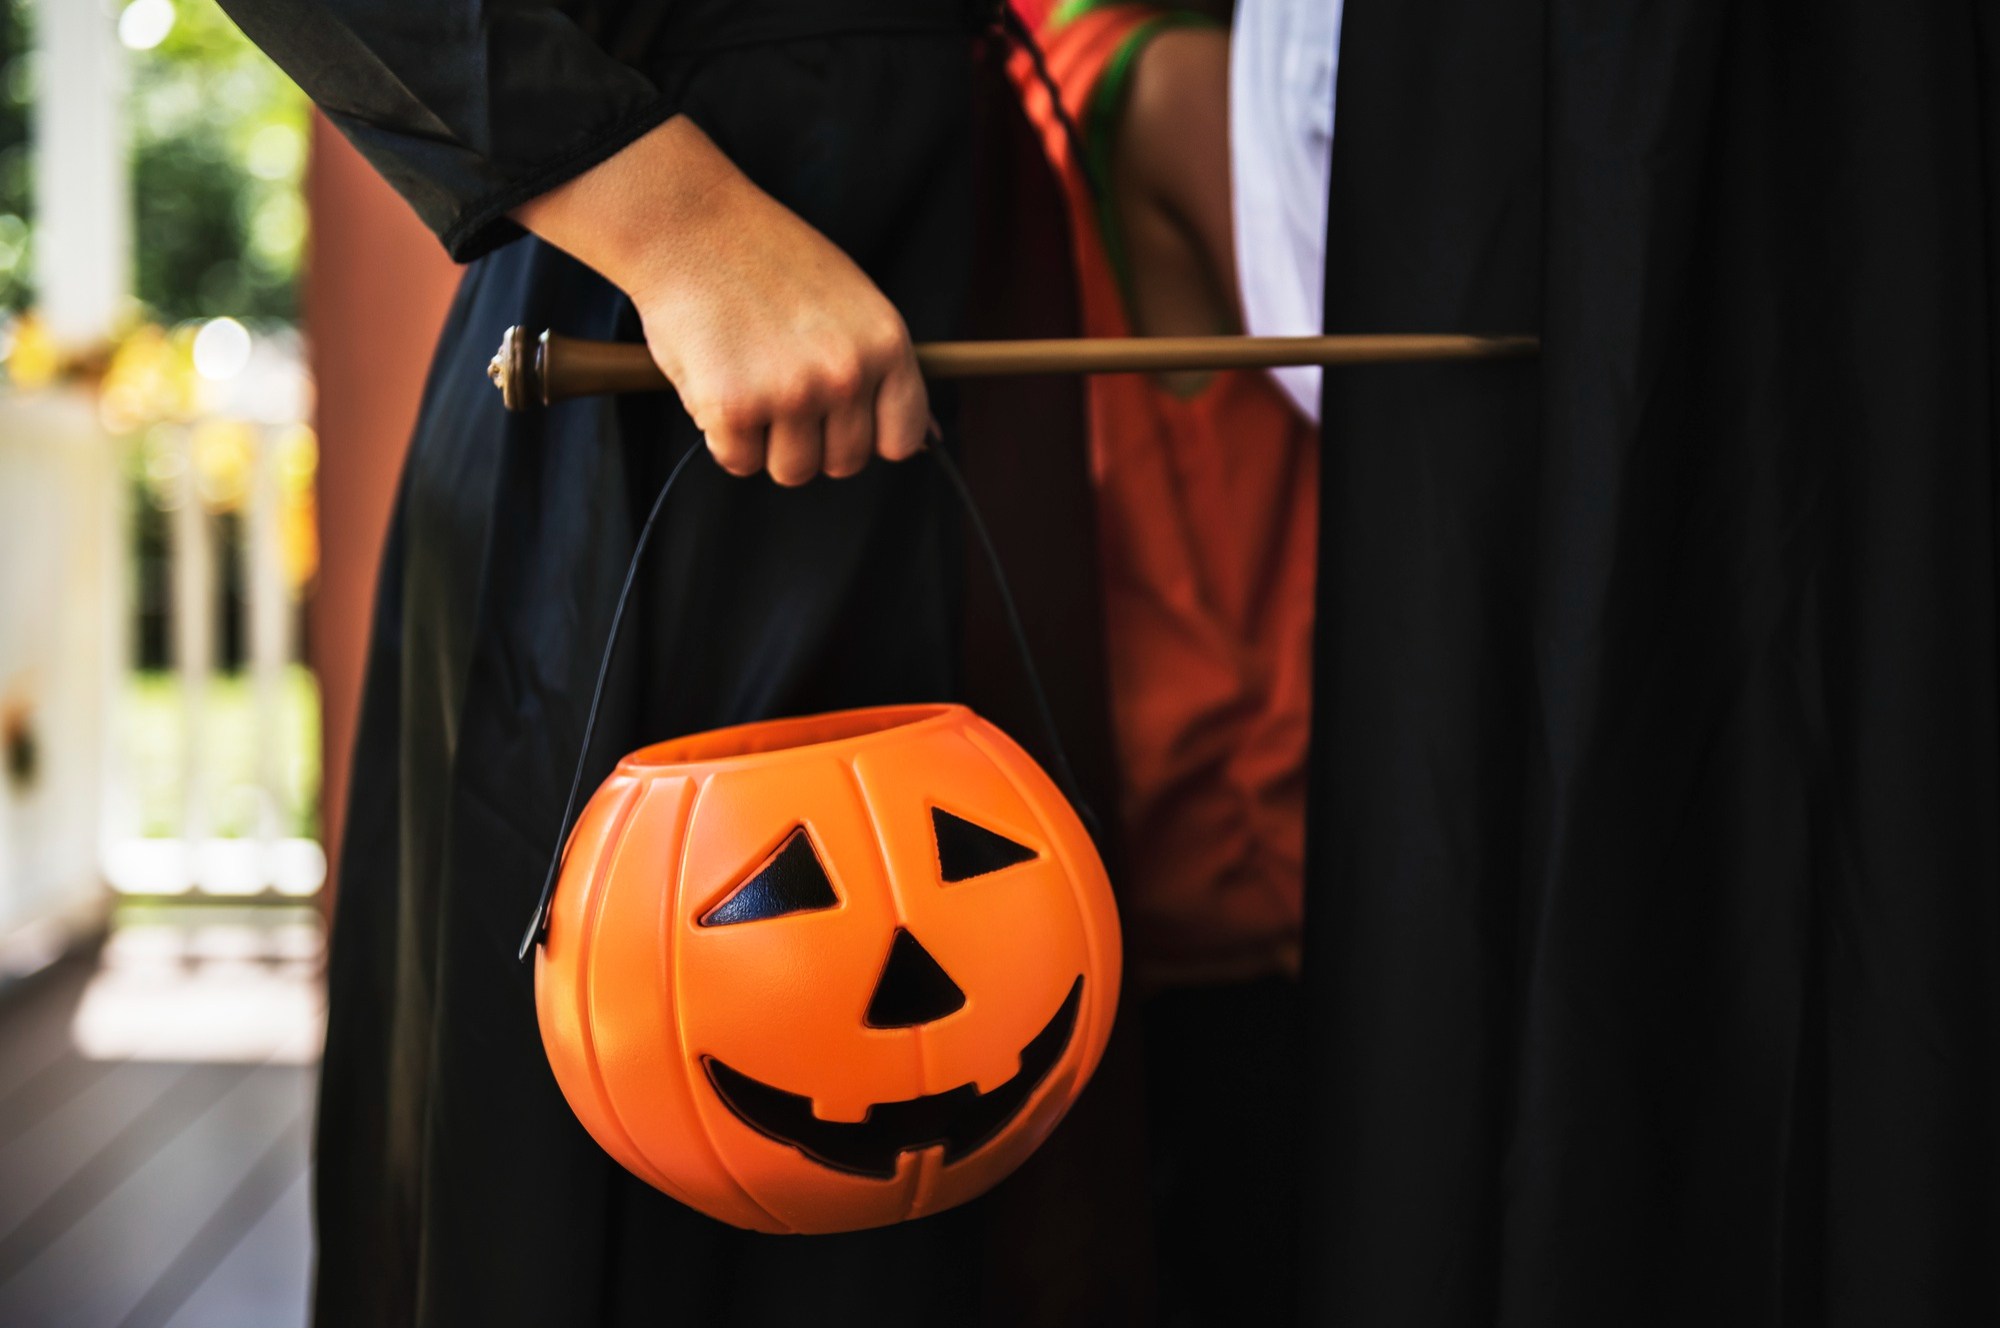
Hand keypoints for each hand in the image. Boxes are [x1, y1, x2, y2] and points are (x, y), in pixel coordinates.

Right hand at [513, 116, 928, 484]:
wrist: (688, 224)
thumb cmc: (767, 260)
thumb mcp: (853, 301)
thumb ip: (886, 371)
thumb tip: (932, 440)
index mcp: (885, 343)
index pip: (902, 439)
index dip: (867, 436)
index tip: (840, 418)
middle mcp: (846, 372)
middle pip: (843, 463)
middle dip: (811, 440)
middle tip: (779, 388)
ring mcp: (791, 392)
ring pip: (792, 471)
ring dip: (766, 441)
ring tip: (748, 380)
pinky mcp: (733, 407)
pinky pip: (738, 461)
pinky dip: (722, 435)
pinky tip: (717, 380)